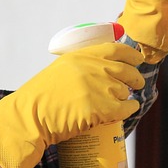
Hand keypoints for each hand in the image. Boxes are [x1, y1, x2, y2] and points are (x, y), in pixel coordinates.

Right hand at [0, 42, 144, 167]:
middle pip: (125, 70)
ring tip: (124, 100)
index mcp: (80, 56)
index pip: (114, 49)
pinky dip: (130, 108)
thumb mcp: (59, 71)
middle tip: (136, 82)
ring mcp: (98, 88)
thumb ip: (80, 68)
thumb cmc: (39, 98)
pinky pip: (125, 107)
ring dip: (127, 95)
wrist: (30, 117)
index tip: (136, 58)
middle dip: (134, 77)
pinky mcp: (101, 109)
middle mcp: (92, 69)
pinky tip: (130, 108)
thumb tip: (101, 71)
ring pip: (124, 90)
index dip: (130, 54)